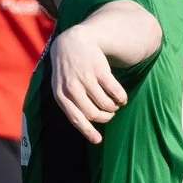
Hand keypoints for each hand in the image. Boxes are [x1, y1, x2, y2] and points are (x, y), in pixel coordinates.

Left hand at [46, 26, 130, 141]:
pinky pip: (115, 91)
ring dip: (113, 108)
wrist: (71, 42)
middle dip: (104, 118)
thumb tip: (86, 127)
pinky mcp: (100, 69)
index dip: (88, 131)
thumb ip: (70, 104)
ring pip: (105, 103)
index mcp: (61, 95)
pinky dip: (121, 98)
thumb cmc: (67, 70)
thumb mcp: (60, 87)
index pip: (76, 119)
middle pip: (93, 113)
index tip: (98, 140)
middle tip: (109, 115)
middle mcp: (72, 87)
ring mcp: (86, 78)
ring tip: (114, 105)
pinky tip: (121, 98)